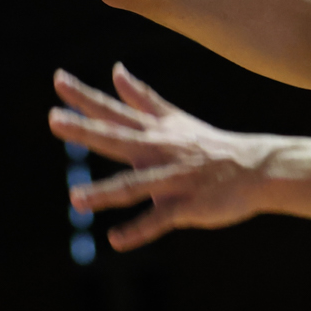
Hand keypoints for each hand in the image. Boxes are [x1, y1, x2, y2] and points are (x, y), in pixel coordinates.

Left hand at [48, 65, 272, 250]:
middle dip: (85, 131)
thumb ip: (141, 98)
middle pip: (116, 138)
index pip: (113, 110)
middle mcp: (159, 150)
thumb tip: (116, 70)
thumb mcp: (173, 118)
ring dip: (105, 192)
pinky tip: (115, 241)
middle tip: (53, 120)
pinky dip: (137, 231)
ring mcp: (172, 178)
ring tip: (75, 199)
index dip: (85, 97)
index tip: (58, 79)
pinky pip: (159, 220)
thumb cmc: (210, 145)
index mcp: (154, 131)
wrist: (256, 168)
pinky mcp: (186, 205)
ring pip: (134, 185)